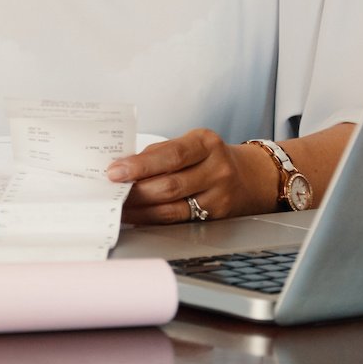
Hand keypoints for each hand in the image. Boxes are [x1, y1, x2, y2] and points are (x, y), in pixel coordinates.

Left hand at [106, 129, 276, 224]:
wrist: (251, 176)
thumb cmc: (211, 157)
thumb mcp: (192, 143)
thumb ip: (161, 153)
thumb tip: (124, 166)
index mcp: (206, 143)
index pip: (170, 155)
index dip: (140, 165)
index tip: (115, 171)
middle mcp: (216, 169)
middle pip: (169, 185)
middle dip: (135, 191)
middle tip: (111, 191)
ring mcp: (219, 196)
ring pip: (172, 208)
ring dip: (140, 209)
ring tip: (120, 206)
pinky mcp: (217, 217)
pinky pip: (178, 220)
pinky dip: (153, 219)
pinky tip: (138, 216)